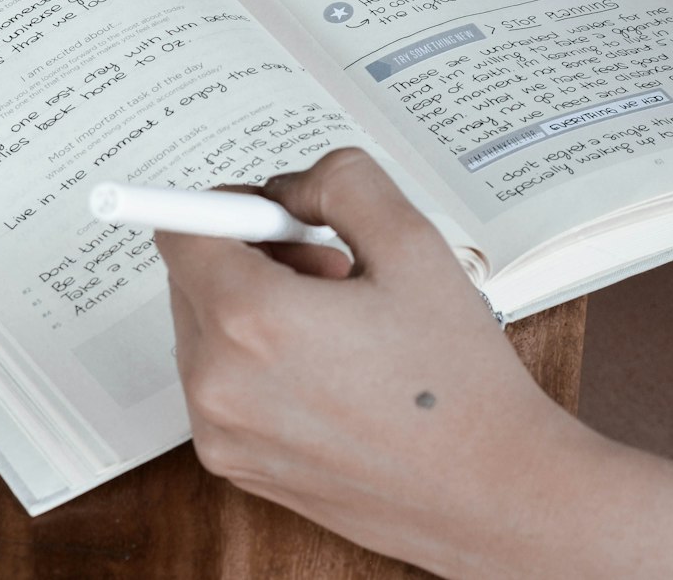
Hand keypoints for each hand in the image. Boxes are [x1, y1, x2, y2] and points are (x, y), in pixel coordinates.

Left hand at [156, 148, 586, 576]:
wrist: (492, 492)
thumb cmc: (459, 380)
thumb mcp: (412, 241)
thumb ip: (339, 180)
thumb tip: (286, 187)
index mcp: (252, 321)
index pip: (180, 231)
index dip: (229, 205)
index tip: (273, 211)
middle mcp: (219, 385)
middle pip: (191, 276)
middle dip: (254, 253)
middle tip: (332, 267)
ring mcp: (223, 434)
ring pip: (206, 327)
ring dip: (257, 306)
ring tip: (341, 321)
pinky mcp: (237, 465)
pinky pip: (220, 381)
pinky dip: (259, 359)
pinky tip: (333, 367)